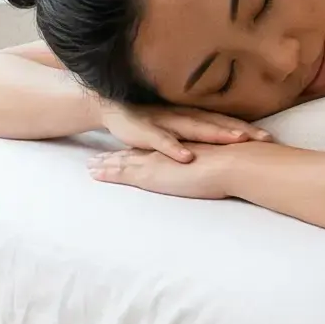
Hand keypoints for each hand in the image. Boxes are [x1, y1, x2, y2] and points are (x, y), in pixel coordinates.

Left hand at [90, 143, 236, 198]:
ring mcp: (156, 161)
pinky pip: (123, 172)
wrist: (231, 163)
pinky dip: (108, 171)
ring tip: (90, 166)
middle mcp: (165, 152)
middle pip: (136, 153)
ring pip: (124, 161)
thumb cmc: (234, 166)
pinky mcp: (150, 173)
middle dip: (117, 156)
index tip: (127, 153)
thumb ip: (217, 167)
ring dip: (106, 163)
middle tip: (98, 158)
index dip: (140, 151)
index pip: (156, 150)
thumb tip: (226, 174)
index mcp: (180, 149)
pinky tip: (94, 173)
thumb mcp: (223, 165)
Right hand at [102, 104, 266, 162]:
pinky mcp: (145, 131)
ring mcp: (165, 122)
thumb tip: (227, 146)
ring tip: (235, 140)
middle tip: (264, 138)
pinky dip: (175, 148)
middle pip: (216, 123)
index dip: (248, 129)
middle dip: (240, 130)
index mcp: (193, 117)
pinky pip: (162, 140)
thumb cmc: (150, 122)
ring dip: (215, 134)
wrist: (113, 108)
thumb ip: (199, 135)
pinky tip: (187, 157)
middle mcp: (183, 116)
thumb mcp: (178, 129)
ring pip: (195, 127)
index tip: (271, 138)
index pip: (225, 122)